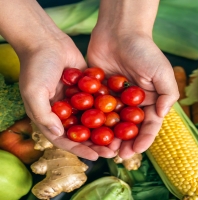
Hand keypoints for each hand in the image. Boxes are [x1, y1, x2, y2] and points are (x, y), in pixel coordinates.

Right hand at [18, 33, 117, 160]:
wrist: (46, 41)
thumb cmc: (36, 67)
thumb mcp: (34, 92)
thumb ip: (44, 114)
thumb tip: (58, 133)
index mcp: (51, 116)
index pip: (66, 139)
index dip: (80, 149)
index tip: (96, 157)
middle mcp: (65, 111)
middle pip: (83, 132)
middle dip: (97, 142)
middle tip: (113, 151)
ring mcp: (77, 100)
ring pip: (93, 119)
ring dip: (106, 128)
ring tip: (121, 137)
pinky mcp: (87, 89)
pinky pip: (98, 101)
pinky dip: (108, 109)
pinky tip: (121, 115)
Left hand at [87, 28, 178, 158]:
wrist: (120, 32)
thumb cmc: (143, 50)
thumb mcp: (162, 71)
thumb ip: (167, 93)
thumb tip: (163, 115)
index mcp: (147, 100)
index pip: (147, 124)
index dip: (143, 138)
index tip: (136, 151)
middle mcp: (130, 102)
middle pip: (127, 126)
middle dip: (123, 141)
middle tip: (117, 155)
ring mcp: (113, 97)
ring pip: (110, 121)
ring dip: (107, 135)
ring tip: (102, 148)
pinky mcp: (98, 91)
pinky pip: (95, 107)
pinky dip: (92, 119)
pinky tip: (88, 130)